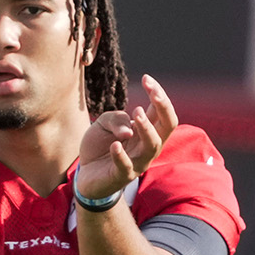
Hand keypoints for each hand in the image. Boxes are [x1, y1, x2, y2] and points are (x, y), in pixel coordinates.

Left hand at [74, 74, 177, 201]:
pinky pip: (126, 167)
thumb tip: (128, 128)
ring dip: (147, 128)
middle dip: (163, 107)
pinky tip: (114, 145)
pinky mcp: (122, 176)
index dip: (158, 94)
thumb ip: (116, 118)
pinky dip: (121, 155)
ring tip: (135, 115)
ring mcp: (138, 162)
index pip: (161, 111)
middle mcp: (148, 145)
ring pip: (152, 145)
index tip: (147, 78)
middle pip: (168, 126)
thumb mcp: (105, 123)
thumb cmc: (100, 146)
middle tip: (152, 92)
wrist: (86, 173)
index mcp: (147, 130)